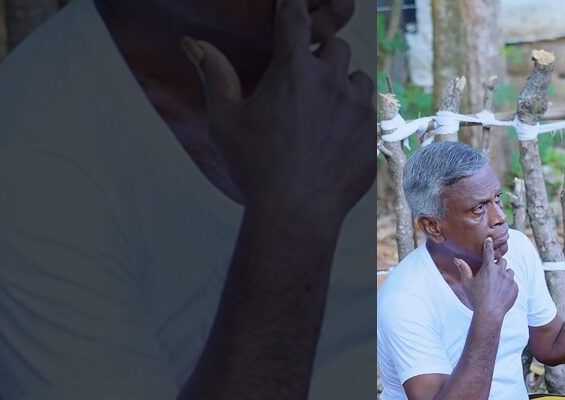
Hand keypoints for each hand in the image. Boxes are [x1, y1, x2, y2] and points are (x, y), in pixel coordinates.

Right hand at [182, 0, 374, 235]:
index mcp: (294, 69)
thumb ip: (214, 74)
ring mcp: (357, 108)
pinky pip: (368, 113)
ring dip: (342, 82)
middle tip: (304, 71)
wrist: (296, 213)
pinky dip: (353, 115)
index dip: (293, 7)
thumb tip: (193, 43)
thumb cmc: (254, 166)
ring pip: (357, 78)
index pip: (296, 18)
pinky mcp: (371, 135)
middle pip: (335, 46)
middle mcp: (332, 82)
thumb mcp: (225, 119)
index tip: (292, 5)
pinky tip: (335, 133)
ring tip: (323, 104)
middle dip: (321, 52)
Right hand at [455, 238, 518, 318]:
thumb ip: (463, 269)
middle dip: (498, 264)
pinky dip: (509, 285)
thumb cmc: (476, 298)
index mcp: (489, 268)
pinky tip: (502, 292)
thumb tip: (457, 259)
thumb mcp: (467, 283)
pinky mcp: (515, 288)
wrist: (489, 313)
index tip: (489, 240)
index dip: (489, 245)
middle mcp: (501, 271)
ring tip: (498, 283)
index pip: (489, 252)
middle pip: (502, 261)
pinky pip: (513, 283)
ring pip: (510, 271)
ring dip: (505, 274)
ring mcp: (510, 280)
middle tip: (493, 271)